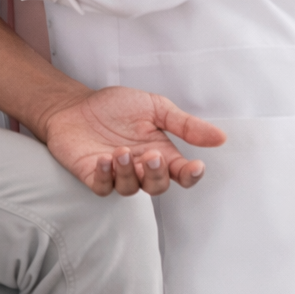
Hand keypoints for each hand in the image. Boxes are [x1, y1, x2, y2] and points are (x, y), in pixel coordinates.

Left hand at [39, 87, 226, 196]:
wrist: (74, 104)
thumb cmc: (113, 107)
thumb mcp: (154, 107)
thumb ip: (184, 124)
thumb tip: (220, 137)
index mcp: (159, 153)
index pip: (181, 174)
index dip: (191, 175)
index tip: (195, 166)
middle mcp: (140, 167)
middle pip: (158, 187)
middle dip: (157, 175)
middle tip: (151, 156)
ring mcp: (116, 174)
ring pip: (130, 189)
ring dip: (129, 173)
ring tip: (121, 152)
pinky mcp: (93, 176)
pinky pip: (103, 187)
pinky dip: (105, 177)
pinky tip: (103, 160)